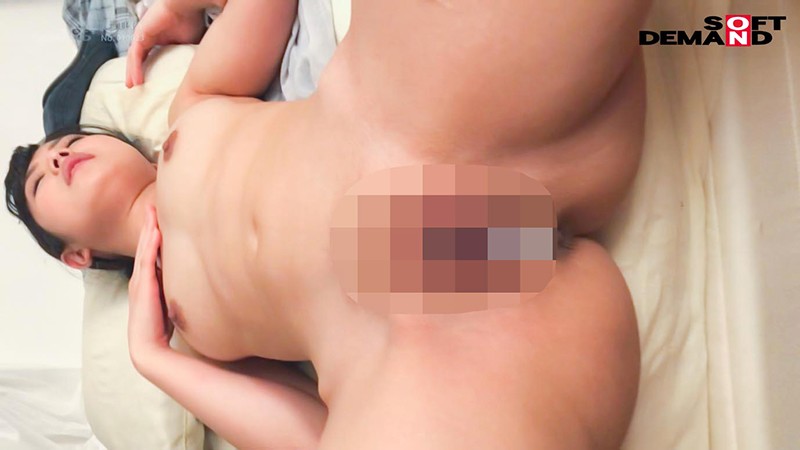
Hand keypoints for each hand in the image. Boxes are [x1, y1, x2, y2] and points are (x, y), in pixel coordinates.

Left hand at [126, 0, 206, 87]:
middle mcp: (148, 36)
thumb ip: (186, 56)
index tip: (150, 83)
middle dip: (135, 72)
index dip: (148, 69)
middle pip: (138, 58)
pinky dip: (135, 68)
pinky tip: (136, 80)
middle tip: (134, 87)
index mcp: (159, 38)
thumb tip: (192, 72)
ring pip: (134, 58)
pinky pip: (135, 55)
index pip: (150, 56)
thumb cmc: (191, 20)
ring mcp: (142, 35)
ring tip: (132, 86)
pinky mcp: (140, 34)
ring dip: (132, 72)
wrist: (187, 5)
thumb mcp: (190, 44)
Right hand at [128, 206, 173, 370]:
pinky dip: (149, 245)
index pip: (150, 254)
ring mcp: (139, 283)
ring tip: (151, 212)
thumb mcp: (172, 303)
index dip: (154, 236)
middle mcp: (140, 281)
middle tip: (152, 206)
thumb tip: (201, 279)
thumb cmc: (163, 329)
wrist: (151, 349)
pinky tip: (155, 232)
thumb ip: (180, 290)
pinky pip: (146, 261)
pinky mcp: (142, 287)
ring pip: (144, 250)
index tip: (159, 218)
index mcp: (147, 284)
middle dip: (148, 226)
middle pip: (145, 247)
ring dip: (148, 230)